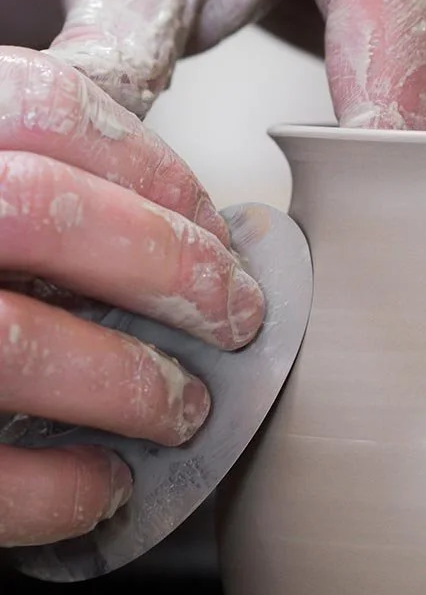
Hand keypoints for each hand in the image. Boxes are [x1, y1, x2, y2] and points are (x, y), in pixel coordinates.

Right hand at [0, 47, 264, 546]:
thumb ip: (40, 181)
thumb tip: (190, 229)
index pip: (42, 106)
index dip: (154, 168)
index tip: (213, 228)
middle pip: (39, 209)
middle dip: (170, 268)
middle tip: (234, 319)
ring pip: (13, 341)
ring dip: (130, 383)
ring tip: (182, 408)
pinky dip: (61, 488)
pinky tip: (105, 485)